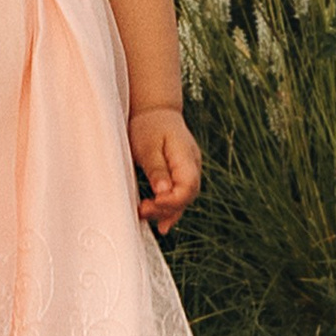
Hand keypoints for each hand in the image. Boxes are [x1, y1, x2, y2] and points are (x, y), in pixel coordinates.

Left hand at [129, 105, 200, 230]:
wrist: (155, 111)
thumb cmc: (149, 126)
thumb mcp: (148, 146)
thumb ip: (157, 169)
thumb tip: (163, 192)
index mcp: (186, 156)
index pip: (188, 186)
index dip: (172, 200)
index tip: (151, 204)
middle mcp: (192, 166)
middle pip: (187, 196)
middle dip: (167, 209)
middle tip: (143, 211)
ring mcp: (188, 171)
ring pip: (184, 198)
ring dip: (167, 212)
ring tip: (149, 221)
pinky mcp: (180, 175)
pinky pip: (179, 195)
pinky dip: (170, 209)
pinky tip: (163, 224)